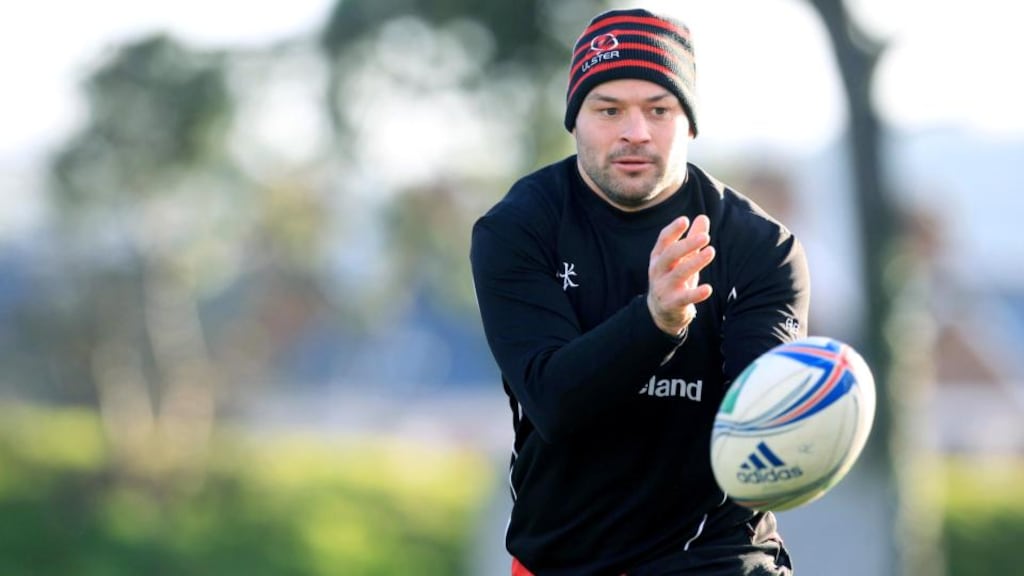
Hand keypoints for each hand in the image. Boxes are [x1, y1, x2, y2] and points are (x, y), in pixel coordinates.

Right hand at [646, 214, 715, 335]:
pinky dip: (696, 294)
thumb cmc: (674, 278)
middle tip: (705, 237)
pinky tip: (708, 289)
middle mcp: (658, 271)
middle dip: (687, 245)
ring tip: (711, 251)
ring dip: (695, 262)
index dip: (673, 230)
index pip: (663, 240)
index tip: (685, 220)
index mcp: (659, 257)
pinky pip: (685, 298)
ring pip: (679, 273)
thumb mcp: (682, 259)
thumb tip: (703, 217)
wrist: (662, 312)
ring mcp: (663, 287)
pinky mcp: (672, 303)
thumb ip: (692, 239)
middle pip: (670, 254)